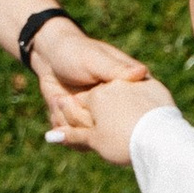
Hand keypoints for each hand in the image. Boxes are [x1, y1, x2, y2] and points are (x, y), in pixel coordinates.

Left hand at [28, 19, 146, 133]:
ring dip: (68, 120)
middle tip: (67, 98)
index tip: (88, 99)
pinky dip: (60, 124)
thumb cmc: (76, 52)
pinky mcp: (83, 127)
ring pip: (88, 140)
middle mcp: (116, 110)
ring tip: (60, 98)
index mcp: (129, 90)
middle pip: (107, 132)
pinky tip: (57, 103)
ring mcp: (99, 120)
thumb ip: (116, 70)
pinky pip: (74, 140)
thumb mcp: (95, 60)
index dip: (112, 117)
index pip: (132, 116)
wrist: (51, 57)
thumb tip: (142, 73)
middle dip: (82, 118)